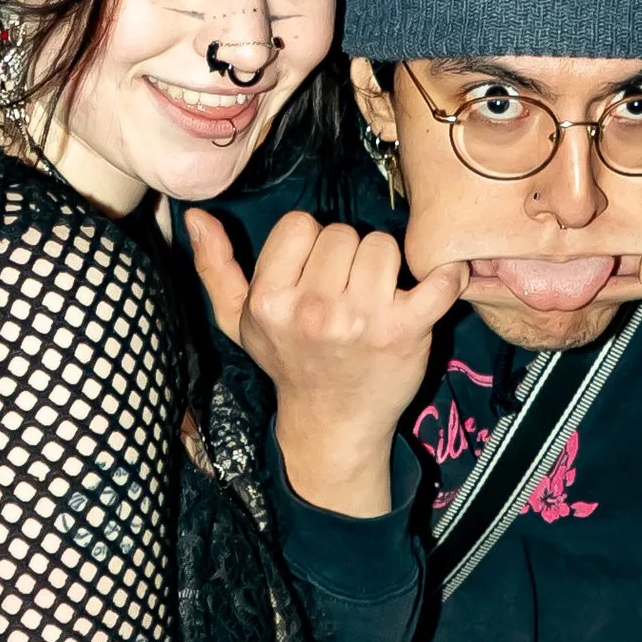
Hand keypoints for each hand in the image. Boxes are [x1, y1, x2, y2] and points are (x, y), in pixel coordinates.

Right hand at [190, 205, 464, 515]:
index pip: (300, 225)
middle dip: (347, 254)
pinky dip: (446, 276)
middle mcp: (314, 310)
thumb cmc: (287, 363)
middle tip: (345, 287)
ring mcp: (363, 321)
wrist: (333, 423)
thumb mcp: (238, 321)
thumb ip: (214, 268)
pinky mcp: (407, 331)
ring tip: (375, 294)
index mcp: (270, 301)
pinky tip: (438, 281)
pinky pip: (438, 281)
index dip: (309, 243)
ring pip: (383, 246)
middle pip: (343, 233)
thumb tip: (194, 217)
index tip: (312, 270)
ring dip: (384, 266)